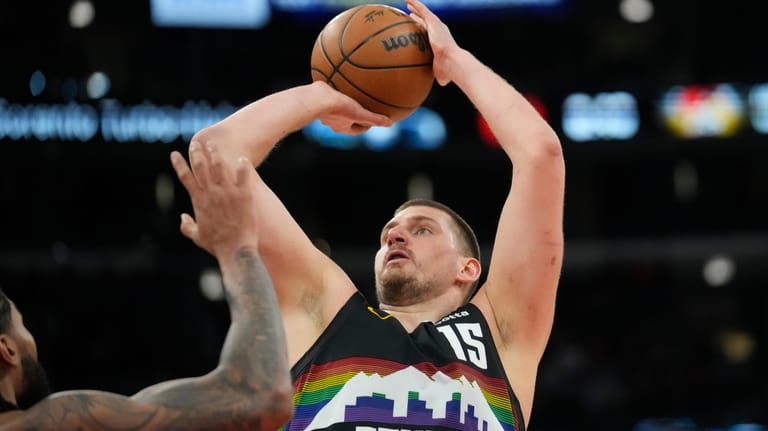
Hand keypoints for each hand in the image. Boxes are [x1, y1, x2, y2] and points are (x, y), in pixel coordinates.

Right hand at [170, 140, 258, 259]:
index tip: (175, 154)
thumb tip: (183, 218)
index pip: (185, 177)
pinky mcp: (244, 195)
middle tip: (196, 143)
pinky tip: (243, 158)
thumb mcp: (197, 236)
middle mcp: (211, 193)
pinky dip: (242, 166)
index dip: (179, 164)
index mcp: (198, 200)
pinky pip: (243, 175)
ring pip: (220, 166)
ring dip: (215, 153)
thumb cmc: (217, 245)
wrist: (236, 250)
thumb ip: (187, 226)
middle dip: (197, 152)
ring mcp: (228, 192)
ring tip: (214, 144)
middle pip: (201, 166)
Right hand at [312, 81, 391, 133]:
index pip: (357, 130)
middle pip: (347, 120)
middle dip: (355, 115)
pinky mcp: (318, 99)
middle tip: (363, 107)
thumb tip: (390, 123)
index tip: (373, 120)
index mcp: (342, 127)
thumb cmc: (337, 107)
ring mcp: (324, 111)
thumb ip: (374, 119)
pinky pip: (329, 95)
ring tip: (351, 94)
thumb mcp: (360, 113)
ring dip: (345, 103)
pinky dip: (336, 91)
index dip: (367, 126)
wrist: (315, 98)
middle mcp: (332, 121)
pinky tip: (340, 79)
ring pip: (337, 108)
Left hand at [405, 0, 457, 86]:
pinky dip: (415, 3)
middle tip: (410, 14)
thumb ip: (437, 75)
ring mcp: (436, 25)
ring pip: (423, 13)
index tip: (416, 27)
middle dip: (418, 18)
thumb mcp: (440, 73)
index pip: (429, 34)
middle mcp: (438, 31)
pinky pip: (422, 9)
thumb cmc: (447, 71)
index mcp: (440, 42)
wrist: (452, 62)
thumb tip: (436, 86)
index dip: (423, 30)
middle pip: (426, 22)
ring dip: (416, 8)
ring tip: (407, 3)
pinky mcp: (433, 22)